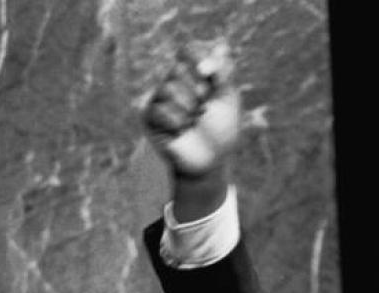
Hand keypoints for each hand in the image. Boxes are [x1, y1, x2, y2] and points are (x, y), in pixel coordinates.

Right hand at [142, 41, 242, 177]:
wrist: (211, 160)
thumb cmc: (222, 130)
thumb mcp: (229, 100)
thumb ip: (224, 73)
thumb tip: (221, 46)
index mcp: (193, 74)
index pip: (187, 50)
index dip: (197, 57)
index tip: (210, 74)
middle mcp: (174, 82)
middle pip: (178, 69)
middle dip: (197, 91)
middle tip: (204, 107)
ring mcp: (160, 98)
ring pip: (168, 88)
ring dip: (189, 109)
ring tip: (194, 122)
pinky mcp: (149, 117)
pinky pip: (160, 109)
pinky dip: (177, 122)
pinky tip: (182, 131)